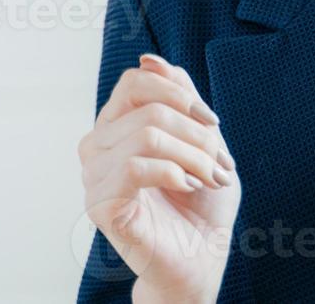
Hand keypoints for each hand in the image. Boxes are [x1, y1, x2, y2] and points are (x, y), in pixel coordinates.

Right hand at [77, 53, 241, 302]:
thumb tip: (149, 58)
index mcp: (118, 126)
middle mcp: (98, 146)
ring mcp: (94, 176)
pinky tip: (186, 187)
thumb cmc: (202, 202)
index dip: (179, 93)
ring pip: (147, 135)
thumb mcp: (202, 137)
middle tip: (219, 161)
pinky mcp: (101, 205)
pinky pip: (135, 167)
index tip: (211, 120)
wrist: (202, 257)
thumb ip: (178, 97)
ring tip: (207, 179)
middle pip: (148, 108)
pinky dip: (173, 172)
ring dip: (193, 156)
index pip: (136, 81)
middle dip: (196, 132)